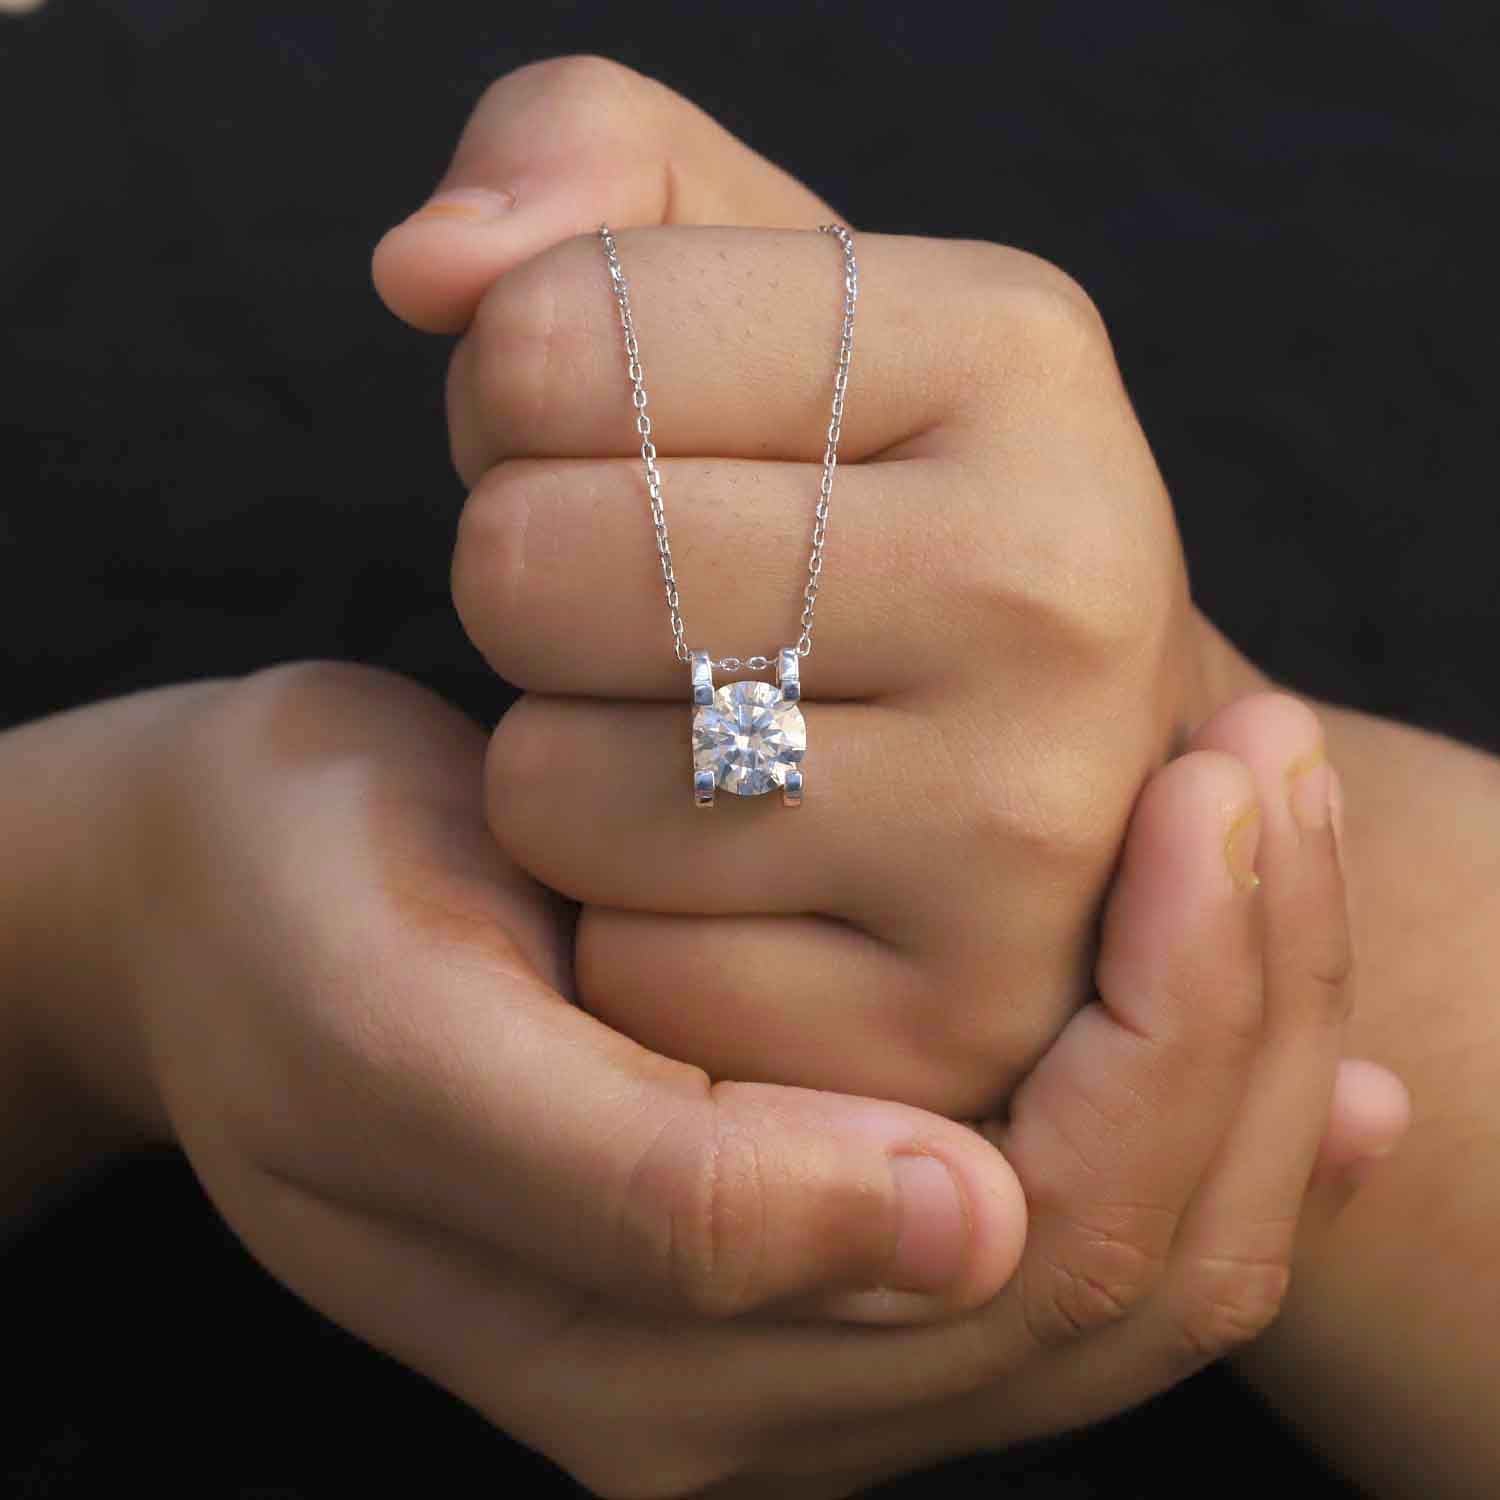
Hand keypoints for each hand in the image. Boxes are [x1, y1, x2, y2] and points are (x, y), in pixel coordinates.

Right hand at [84, 667, 1389, 1498]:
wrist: (206, 896)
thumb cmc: (281, 913)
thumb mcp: (395, 1031)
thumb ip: (638, 1186)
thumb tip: (958, 1240)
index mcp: (650, 1357)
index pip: (1033, 1249)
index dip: (1170, 1028)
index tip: (1210, 788)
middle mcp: (757, 1380)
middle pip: (1125, 1263)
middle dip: (1244, 1014)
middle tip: (1269, 764)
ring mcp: (799, 1313)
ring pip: (1131, 1242)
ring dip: (1238, 1031)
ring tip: (1276, 818)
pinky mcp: (809, 1207)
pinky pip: (1069, 1193)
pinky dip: (1196, 1084)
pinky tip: (1278, 994)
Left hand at [374, 57, 1247, 1119]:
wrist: (1050, 745)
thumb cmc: (864, 502)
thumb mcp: (763, 276)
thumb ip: (583, 162)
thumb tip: (428, 268)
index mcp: (1018, 353)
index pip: (551, 342)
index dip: (521, 393)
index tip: (619, 434)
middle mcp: (1061, 589)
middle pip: (534, 569)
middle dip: (530, 582)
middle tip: (647, 600)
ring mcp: (1023, 837)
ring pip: (558, 790)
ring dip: (567, 762)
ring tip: (704, 736)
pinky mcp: (943, 1023)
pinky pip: (624, 965)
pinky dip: (629, 918)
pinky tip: (738, 874)